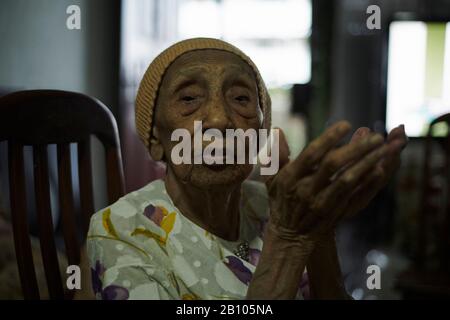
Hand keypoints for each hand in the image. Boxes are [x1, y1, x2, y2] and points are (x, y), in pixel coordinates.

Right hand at [266, 121, 405, 238]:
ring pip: (347, 180)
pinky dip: (368, 183)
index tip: (346, 124)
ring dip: (367, 163)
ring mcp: (322, 202)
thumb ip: (275, 154)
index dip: (328, 138)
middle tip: (375, 136)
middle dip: (354, 148)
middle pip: (333, 165)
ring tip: (383, 148)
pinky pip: (354, 196)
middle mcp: (306, 189)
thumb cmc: (281, 201)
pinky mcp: (335, 212)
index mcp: (291, 177)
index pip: (311, 154)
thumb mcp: (271, 178)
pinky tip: (380, 170)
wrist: (290, 235)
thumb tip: (278, 130)